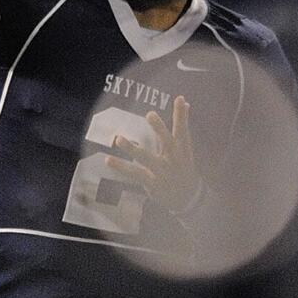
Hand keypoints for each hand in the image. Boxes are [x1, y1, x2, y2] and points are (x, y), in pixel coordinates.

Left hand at [107, 96, 201, 213]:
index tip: (180, 99)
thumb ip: (182, 125)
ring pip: (146, 158)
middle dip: (160, 129)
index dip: (182, 115)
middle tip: (150, 114)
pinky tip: (108, 159)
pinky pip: (134, 173)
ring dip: (132, 149)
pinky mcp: (152, 182)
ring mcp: (162, 171)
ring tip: (118, 139)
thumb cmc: (184, 167)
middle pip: (167, 142)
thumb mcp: (186, 148)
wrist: (189, 198)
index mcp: (183, 149)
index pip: (183, 129)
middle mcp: (174, 159)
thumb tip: (185, 102)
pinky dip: (121, 167)